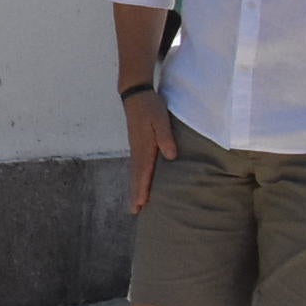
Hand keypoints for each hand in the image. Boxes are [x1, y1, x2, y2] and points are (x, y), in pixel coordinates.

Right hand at [124, 89, 177, 211]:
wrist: (135, 94)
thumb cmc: (150, 107)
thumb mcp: (161, 120)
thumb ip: (166, 138)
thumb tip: (170, 156)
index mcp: (144, 147)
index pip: (143, 172)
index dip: (142, 189)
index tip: (141, 204)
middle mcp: (137, 150)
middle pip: (136, 176)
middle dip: (135, 194)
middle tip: (134, 211)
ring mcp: (135, 147)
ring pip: (134, 172)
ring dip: (135, 188)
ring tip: (135, 202)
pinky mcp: (136, 144)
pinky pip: (136, 166)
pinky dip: (136, 177)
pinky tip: (138, 181)